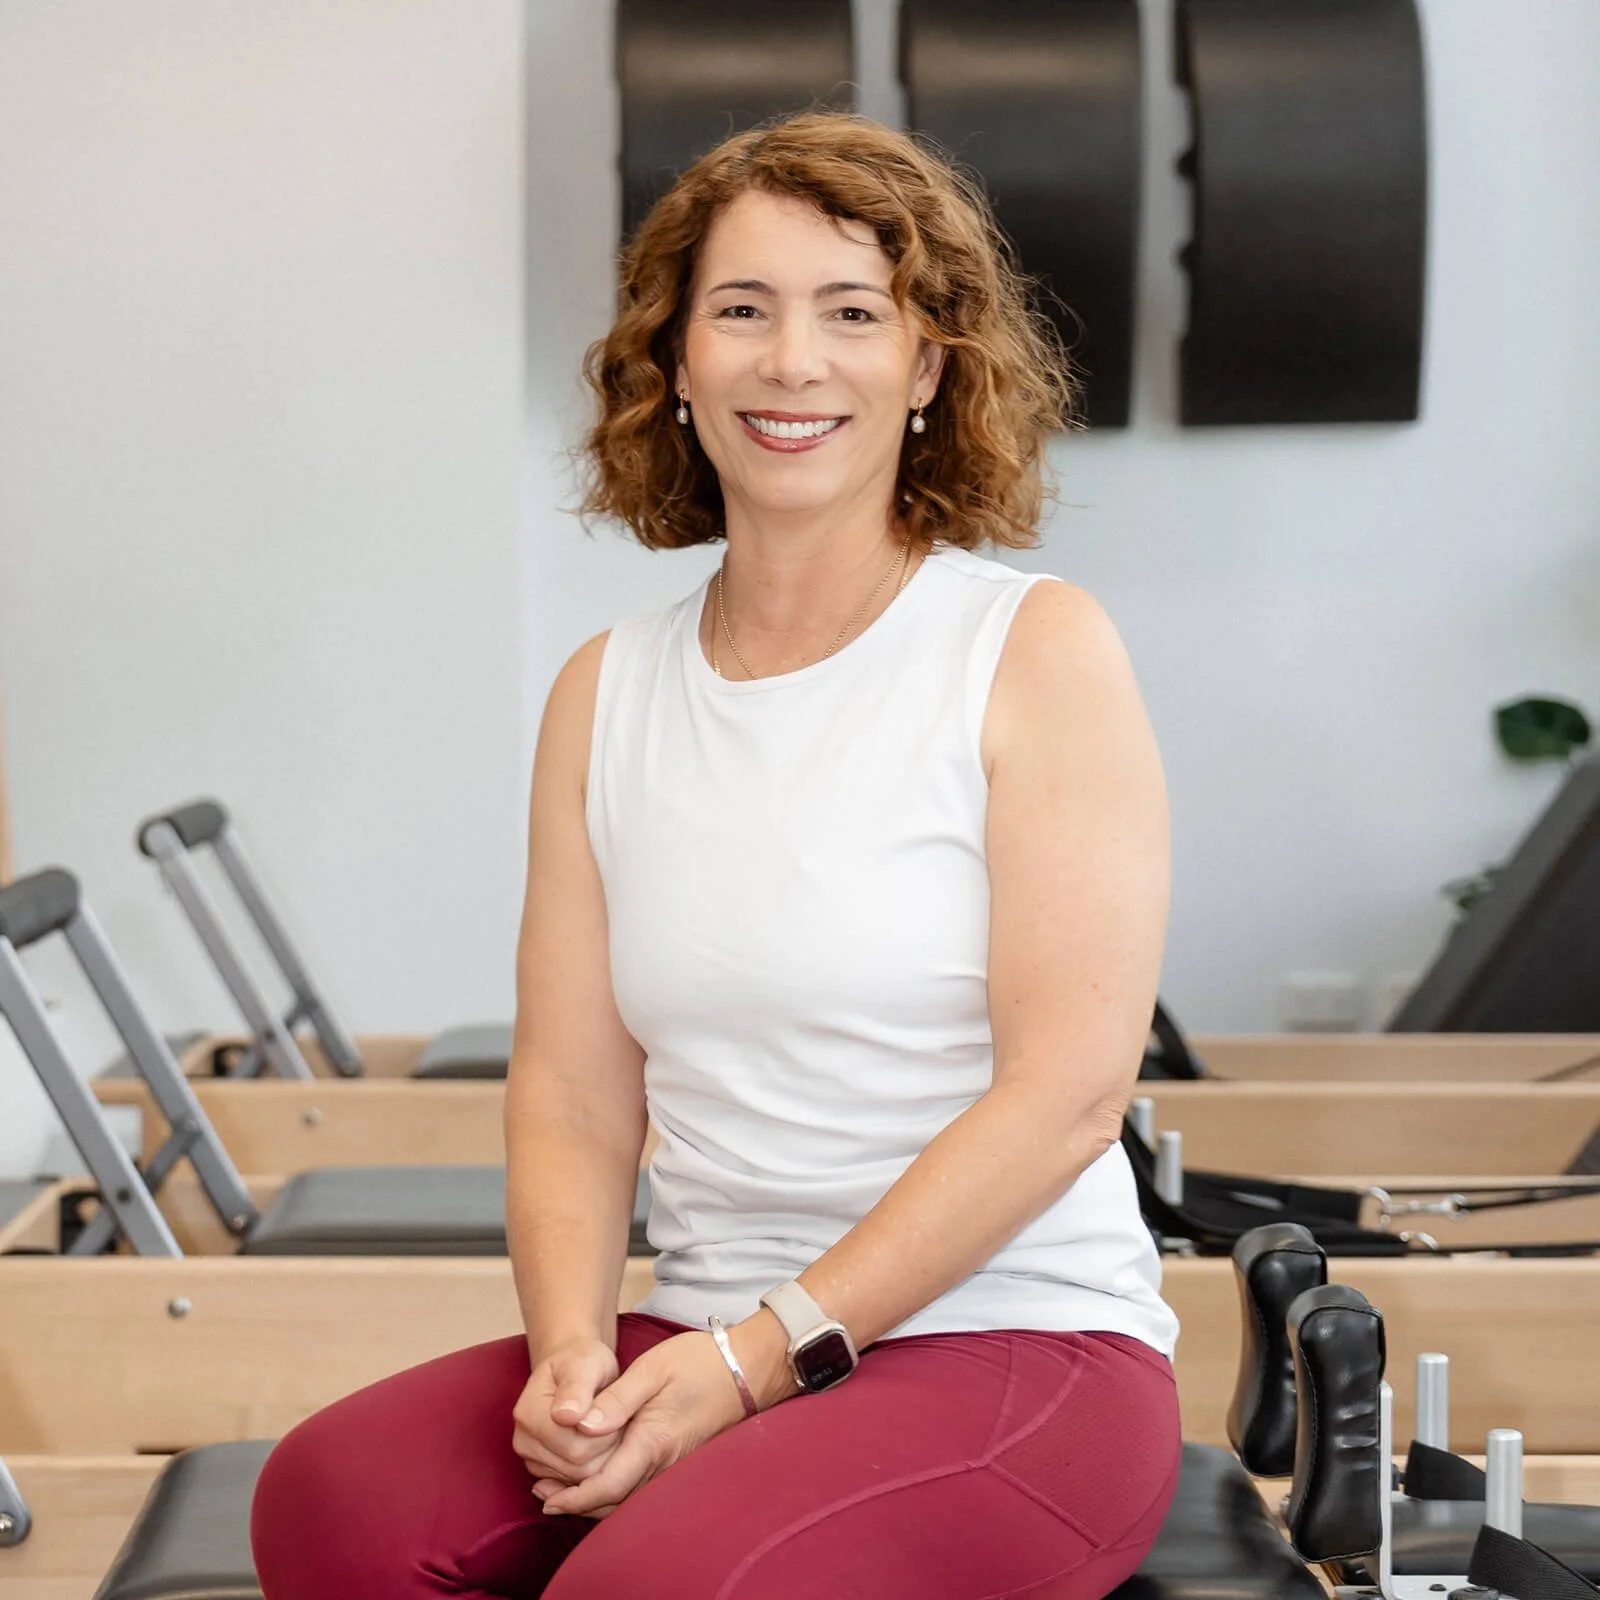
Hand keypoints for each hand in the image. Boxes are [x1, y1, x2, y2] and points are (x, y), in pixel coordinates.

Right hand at [512, 1337, 622, 1500]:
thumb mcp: (586, 1363)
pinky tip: (600, 1440)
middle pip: (578, 1465)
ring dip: (604, 1454)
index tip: (612, 1405)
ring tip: (607, 1424)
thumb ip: (578, 1387)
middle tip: (614, 1414)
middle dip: (607, 1443)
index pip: (575, 1445)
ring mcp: (532, 1460)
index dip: (604, 1430)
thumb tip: (566, 1416)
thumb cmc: (582, 1363)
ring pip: (581, 1478)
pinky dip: (596, 1464)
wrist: (572, 1370)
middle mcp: (523, 1442)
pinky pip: (578, 1483)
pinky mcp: (544, 1472)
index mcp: (528, 1413)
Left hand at [534, 1330, 750, 1518]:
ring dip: (593, 1498)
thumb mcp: (652, 1369)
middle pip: (614, 1500)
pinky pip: (640, 1486)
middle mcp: (664, 1462)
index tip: (548, 1500)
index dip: (575, 1498)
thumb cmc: (700, 1362)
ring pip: (627, 1497)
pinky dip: (614, 1489)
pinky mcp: (679, 1460)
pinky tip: (599, 1476)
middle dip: (577, 1504)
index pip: (608, 1484)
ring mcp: (674, 1465)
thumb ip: (616, 1399)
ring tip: (560, 1491)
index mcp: (654, 1440)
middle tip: (544, 1497)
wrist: (748, 1368)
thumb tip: (580, 1425)